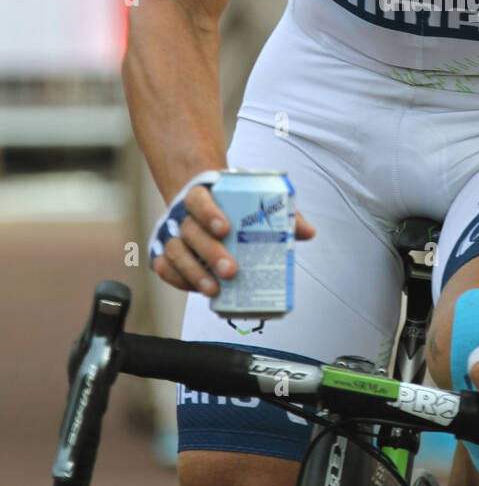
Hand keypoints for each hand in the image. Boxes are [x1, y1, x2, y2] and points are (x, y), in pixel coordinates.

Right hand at [149, 173, 314, 294]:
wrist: (205, 201)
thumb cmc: (232, 206)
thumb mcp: (253, 203)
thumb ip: (279, 215)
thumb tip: (308, 232)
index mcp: (202, 195)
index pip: (199, 200)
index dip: (209, 213)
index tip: (226, 228)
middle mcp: (182, 215)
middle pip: (190, 231)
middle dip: (210, 251)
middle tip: (231, 269)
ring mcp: (172, 235)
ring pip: (175, 252)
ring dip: (193, 272)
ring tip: (214, 289)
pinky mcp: (166, 254)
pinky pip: (163, 267)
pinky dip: (176, 279)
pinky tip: (194, 290)